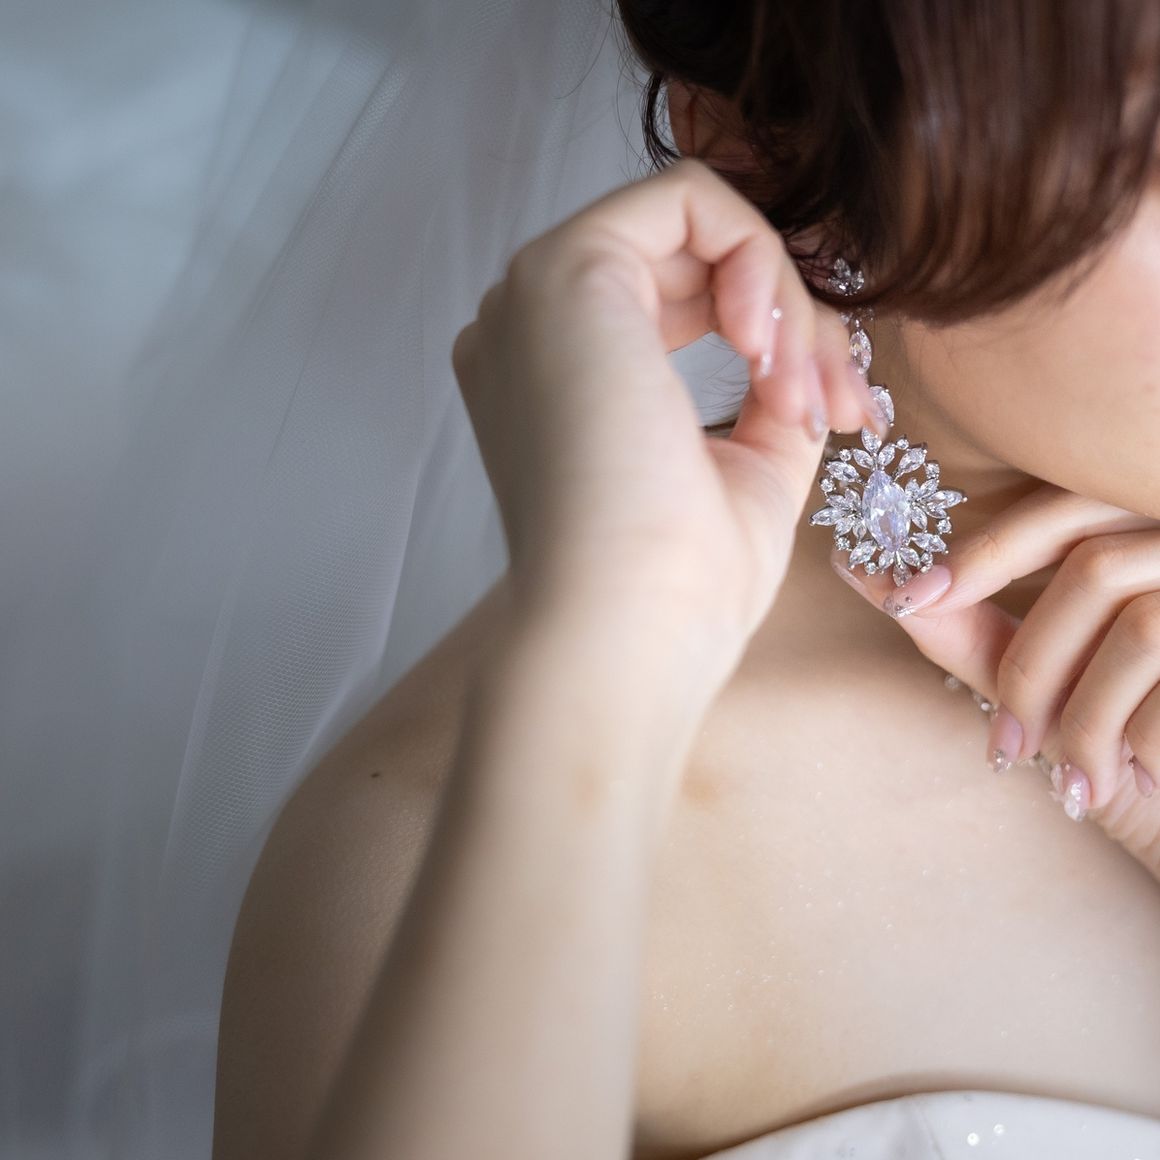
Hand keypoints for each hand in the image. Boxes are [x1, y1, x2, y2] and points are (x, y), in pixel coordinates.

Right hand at [452, 159, 884, 673]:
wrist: (627, 634)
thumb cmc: (676, 583)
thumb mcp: (744, 469)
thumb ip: (763, 392)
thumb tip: (805, 346)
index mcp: (556, 378)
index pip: (679, 303)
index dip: (774, 337)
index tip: (830, 414)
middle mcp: (531, 329)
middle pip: (694, 262)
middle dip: (793, 320)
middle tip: (838, 403)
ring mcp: (537, 295)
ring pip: (698, 226)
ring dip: (780, 300)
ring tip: (799, 393)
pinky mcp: (565, 270)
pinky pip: (689, 201)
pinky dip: (756, 259)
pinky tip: (762, 345)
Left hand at [832, 483, 1159, 876]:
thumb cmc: (1112, 727)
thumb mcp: (1033, 673)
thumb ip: (959, 620)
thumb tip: (853, 561)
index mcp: (1137, 530)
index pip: (1060, 509)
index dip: (982, 552)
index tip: (908, 600)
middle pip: (1095, 569)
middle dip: (1031, 665)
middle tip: (1005, 747)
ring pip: (1141, 630)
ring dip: (1085, 719)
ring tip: (1071, 778)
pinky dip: (1136, 746)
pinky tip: (1126, 781)